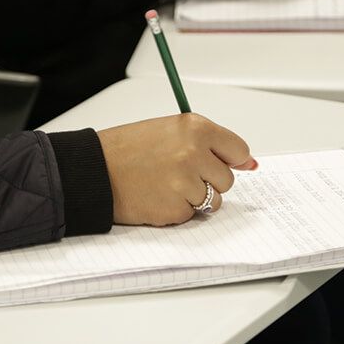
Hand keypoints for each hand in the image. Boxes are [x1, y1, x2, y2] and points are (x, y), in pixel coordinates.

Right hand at [98, 114, 257, 225]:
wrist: (93, 171)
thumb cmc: (126, 150)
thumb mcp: (169, 132)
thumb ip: (208, 144)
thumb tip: (250, 164)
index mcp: (195, 128)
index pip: (238, 150)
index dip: (229, 160)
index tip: (219, 164)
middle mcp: (193, 153)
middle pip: (227, 179)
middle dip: (207, 181)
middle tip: (177, 173)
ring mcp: (185, 182)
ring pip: (212, 200)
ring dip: (193, 198)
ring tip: (165, 185)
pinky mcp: (175, 208)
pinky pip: (191, 215)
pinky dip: (176, 210)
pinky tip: (156, 197)